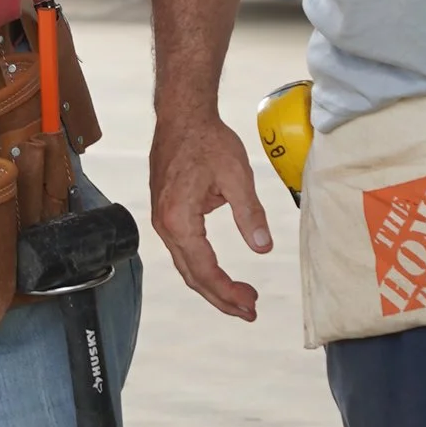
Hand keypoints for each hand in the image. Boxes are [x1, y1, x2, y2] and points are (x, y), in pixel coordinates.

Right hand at [150, 108, 275, 320]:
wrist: (182, 115)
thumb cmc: (207, 140)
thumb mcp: (236, 176)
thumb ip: (250, 213)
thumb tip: (263, 248)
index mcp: (179, 220)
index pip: (205, 270)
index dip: (229, 292)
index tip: (252, 303)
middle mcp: (165, 225)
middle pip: (192, 276)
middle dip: (221, 298)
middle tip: (250, 311)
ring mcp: (162, 220)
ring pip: (186, 266)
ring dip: (212, 285)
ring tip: (240, 298)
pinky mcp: (166, 214)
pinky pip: (183, 252)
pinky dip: (202, 268)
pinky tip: (220, 273)